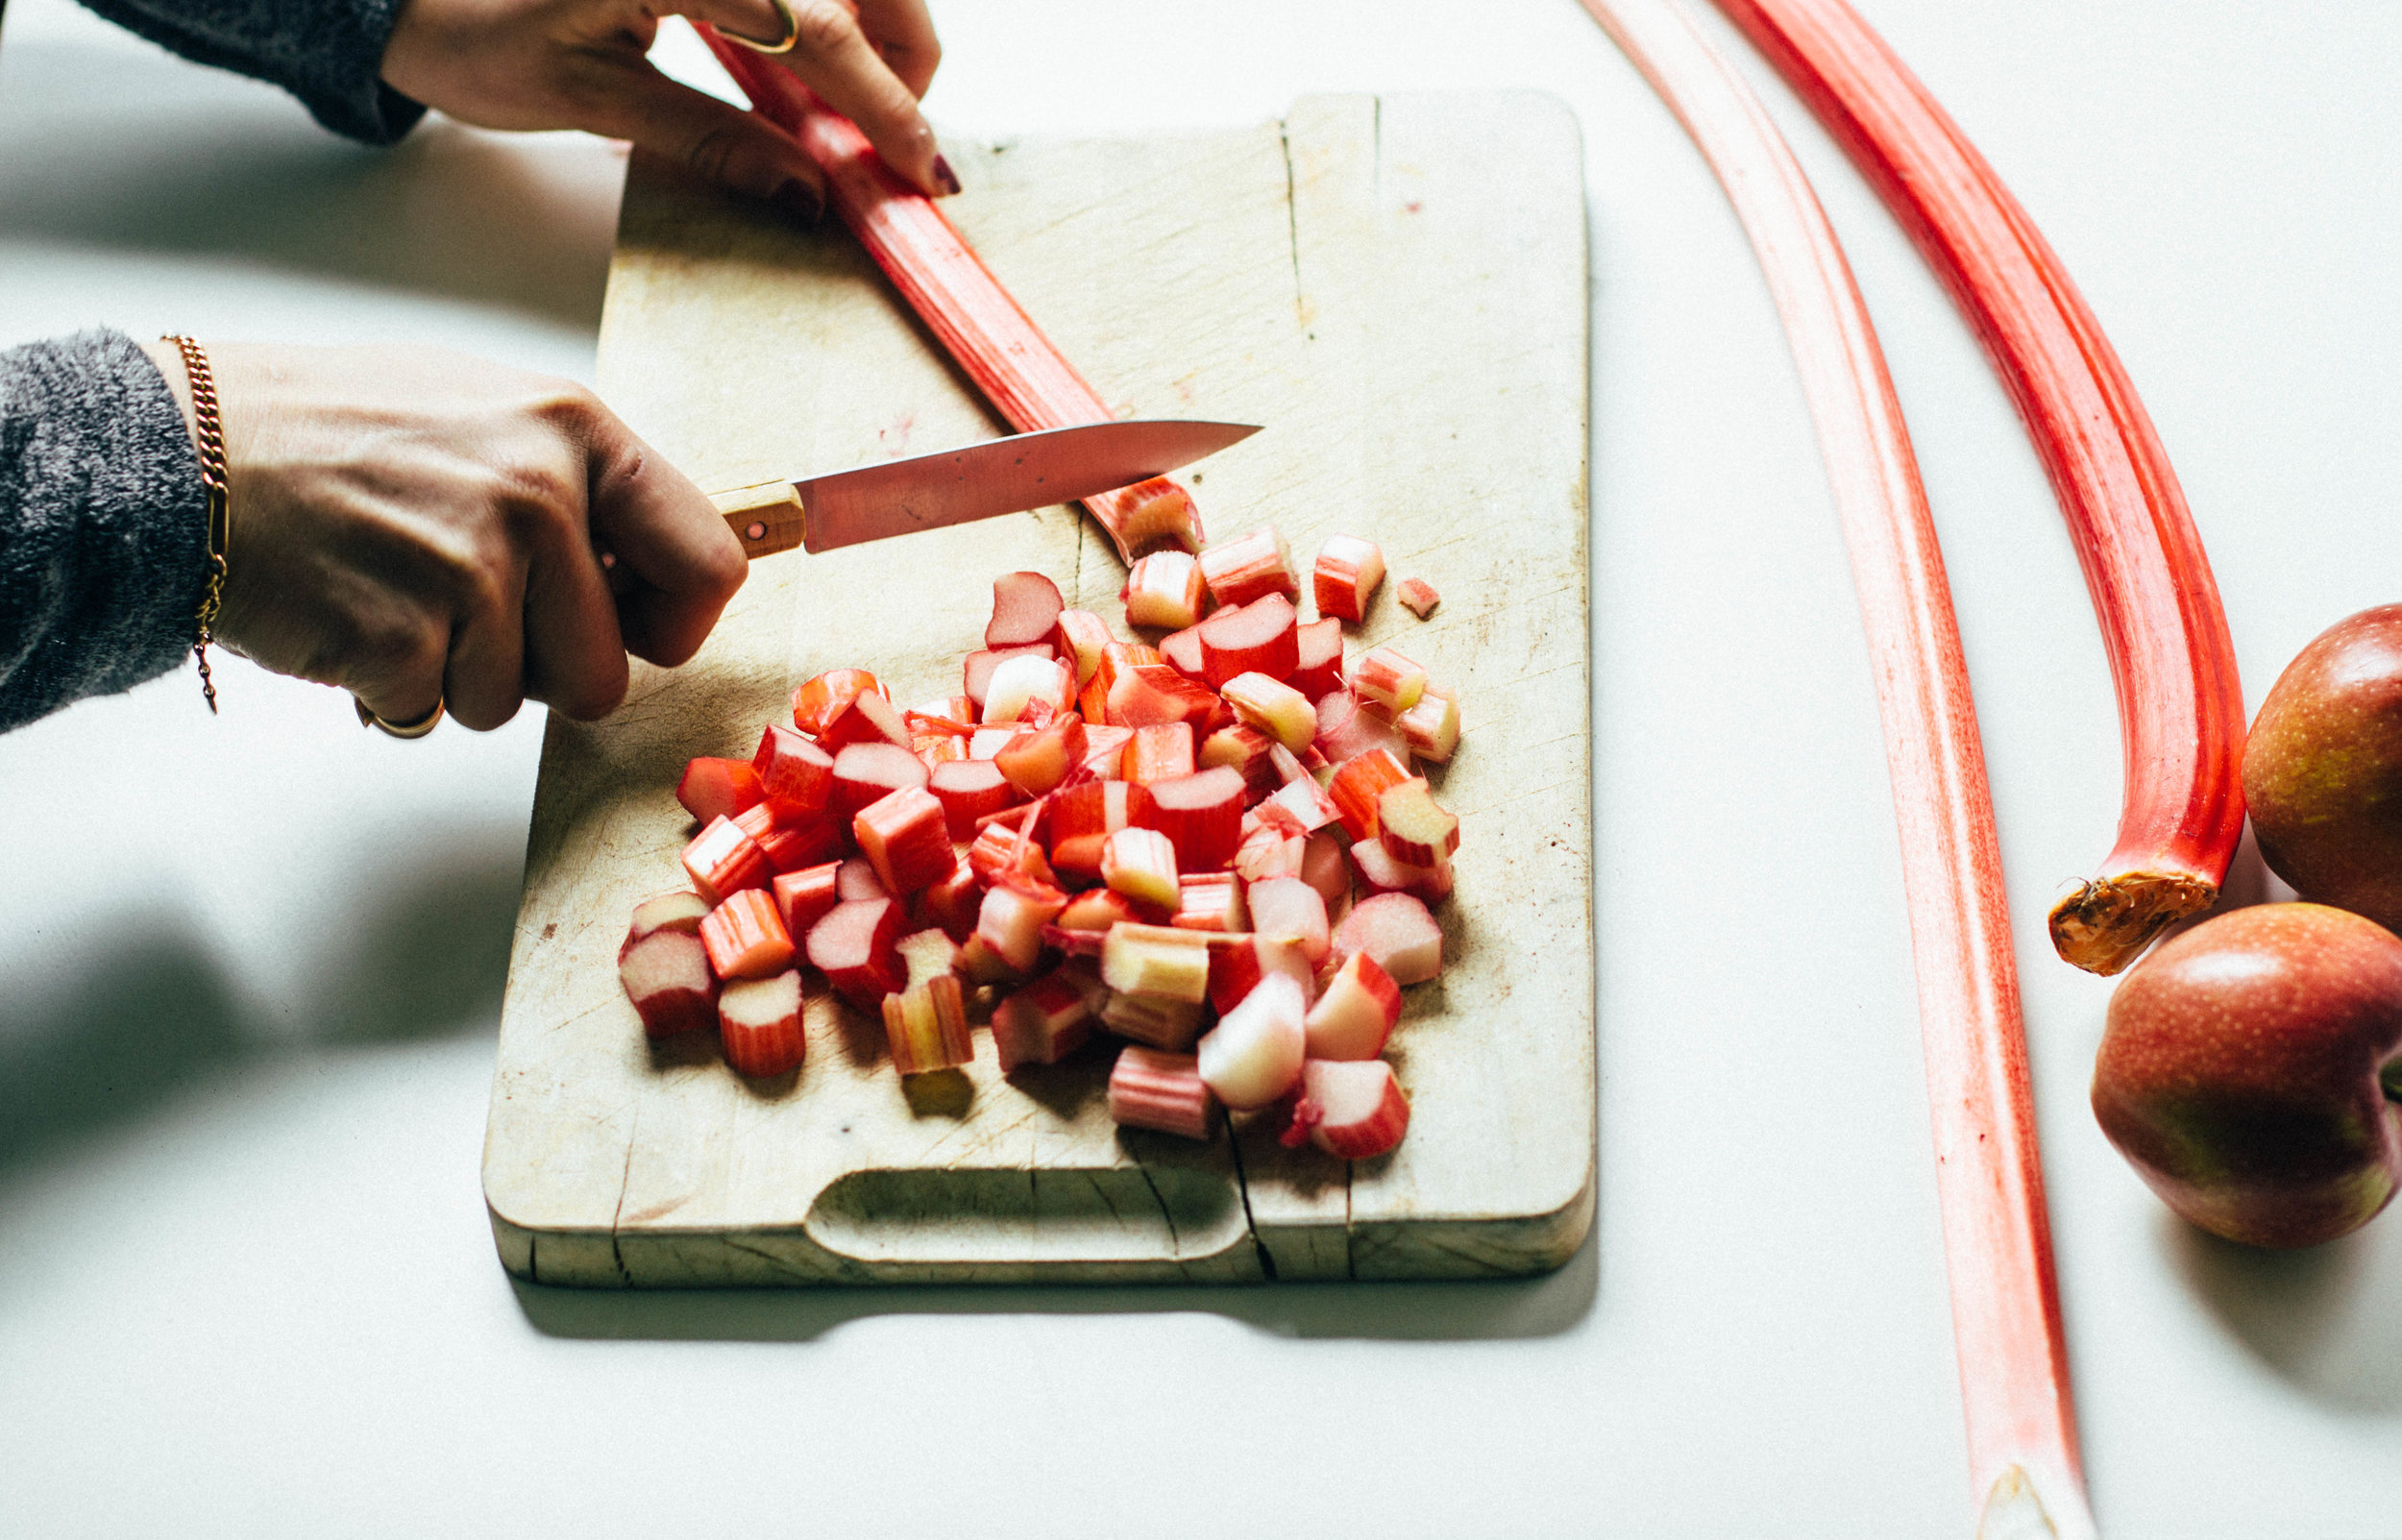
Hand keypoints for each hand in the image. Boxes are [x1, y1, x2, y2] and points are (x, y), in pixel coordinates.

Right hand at [142, 341, 748, 731]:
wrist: (181, 454)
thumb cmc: (330, 432)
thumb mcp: (486, 414)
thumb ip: (578, 484)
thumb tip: (658, 564)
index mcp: (576, 432)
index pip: (707, 565)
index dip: (673, 624)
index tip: (635, 631)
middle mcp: (539, 496)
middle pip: (606, 673)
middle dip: (541, 672)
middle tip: (465, 612)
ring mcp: (473, 569)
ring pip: (515, 704)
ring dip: (457, 677)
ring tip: (394, 593)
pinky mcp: (405, 635)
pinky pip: (436, 712)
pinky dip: (393, 689)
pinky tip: (350, 614)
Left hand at [380, 0, 947, 209]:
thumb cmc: (479, 33)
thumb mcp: (592, 101)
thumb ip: (711, 140)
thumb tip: (808, 193)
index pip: (820, 29)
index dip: (885, 104)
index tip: (923, 169)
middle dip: (904, 58)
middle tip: (905, 145)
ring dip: (876, 31)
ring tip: (861, 110)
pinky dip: (830, 19)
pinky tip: (815, 71)